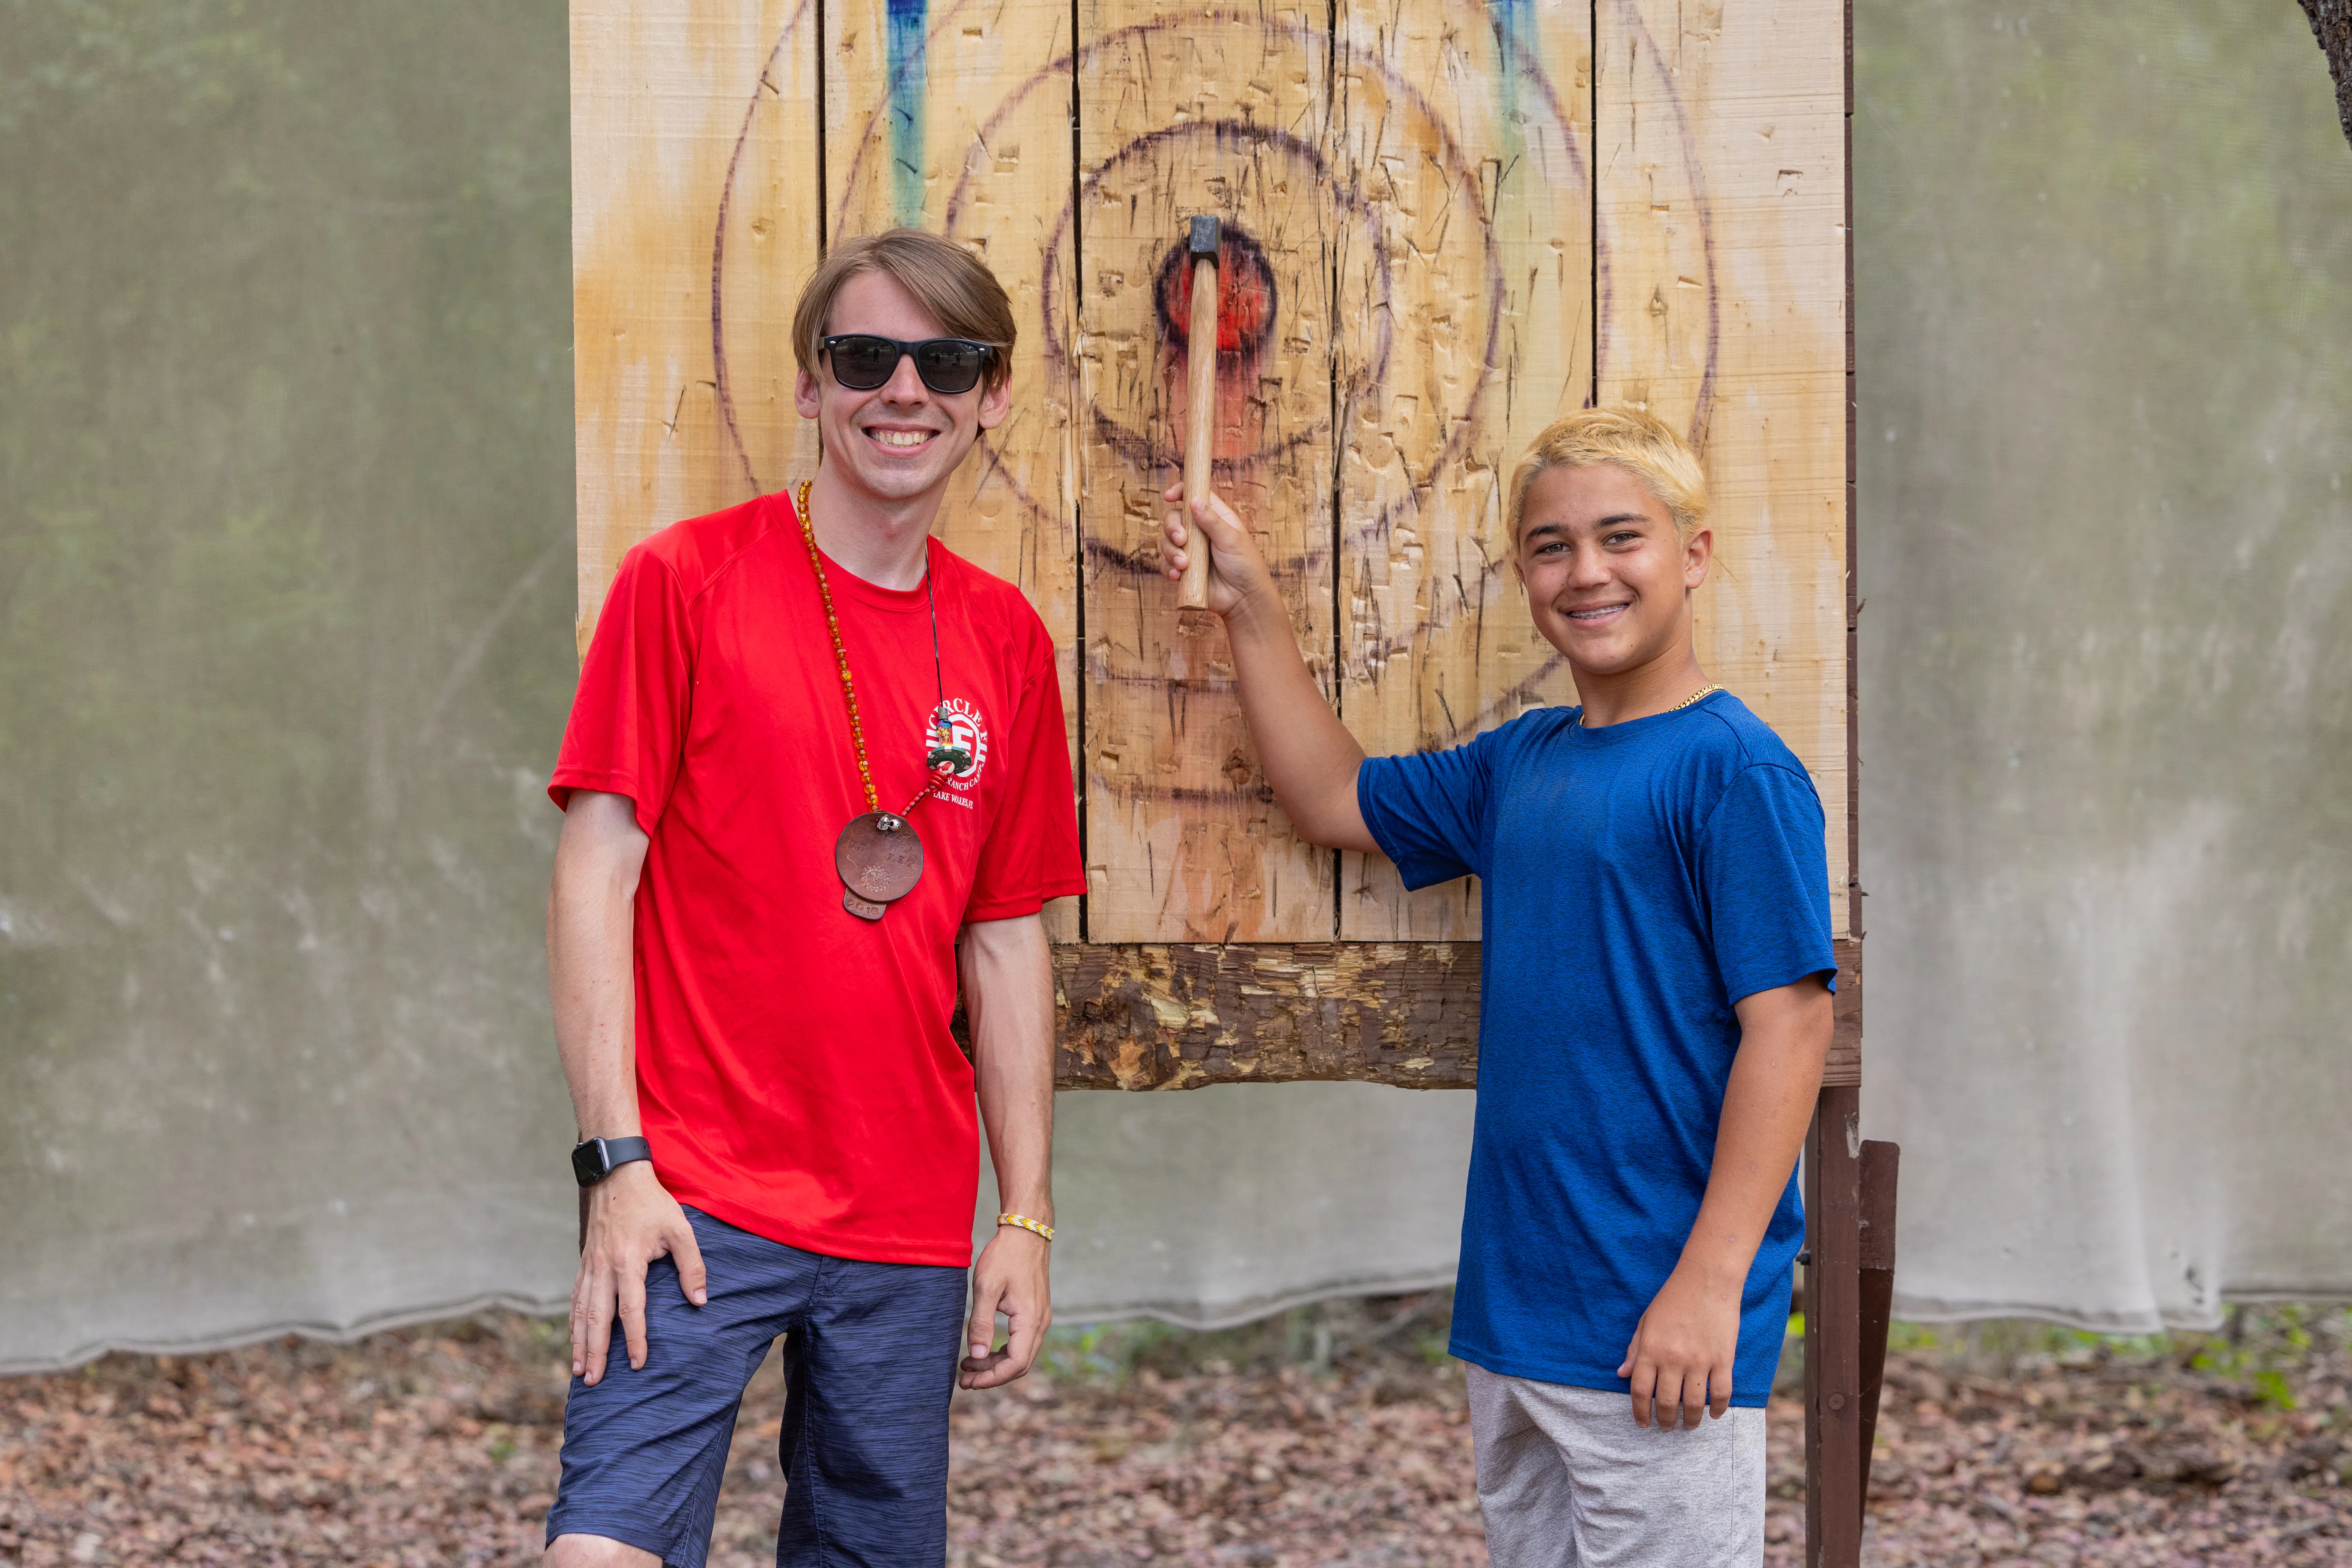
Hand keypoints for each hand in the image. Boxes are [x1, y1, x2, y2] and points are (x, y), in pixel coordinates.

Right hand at [571, 1162, 706, 1384]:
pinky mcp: (584, 1262)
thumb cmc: (653, 1204)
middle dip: (596, 1352)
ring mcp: (590, 1266)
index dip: (635, 1338)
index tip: (638, 1363)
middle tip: (593, 1381)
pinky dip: (573, 1321)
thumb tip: (700, 1301)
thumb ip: (692, 1266)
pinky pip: (575, 1298)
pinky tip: (574, 1338)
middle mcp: (603, 1268)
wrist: (617, 1177)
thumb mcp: (681, 1229)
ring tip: (580, 1370)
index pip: (631, 1309)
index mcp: (628, 1261)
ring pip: (582, 1311)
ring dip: (580, 1342)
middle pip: (597, 1318)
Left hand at [958, 1226, 1050, 1389]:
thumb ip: (981, 1323)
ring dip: (995, 1364)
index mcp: (1030, 1320)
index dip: (992, 1378)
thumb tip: (976, 1356)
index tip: (968, 1382)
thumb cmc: (1005, 1256)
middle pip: (1019, 1364)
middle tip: (964, 1379)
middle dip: (991, 1375)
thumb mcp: (987, 1287)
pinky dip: (1002, 1350)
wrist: (1026, 1231)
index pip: (1015, 1364)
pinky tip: (983, 1349)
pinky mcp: (1035, 1311)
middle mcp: (1041, 1323)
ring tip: (968, 1365)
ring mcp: (1040, 1317)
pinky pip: (1021, 1341)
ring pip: (1021, 1354)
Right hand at [1159, 481, 1275, 619]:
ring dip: (1171, 552)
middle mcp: (1199, 532)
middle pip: (1174, 519)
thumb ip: (1212, 520)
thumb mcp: (1231, 539)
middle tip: (1181, 540)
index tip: (1169, 496)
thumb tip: (1194, 500)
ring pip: (1166, 542)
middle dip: (1172, 528)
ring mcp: (1190, 551)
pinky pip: (1165, 564)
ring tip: (1184, 565)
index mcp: (1214, 518)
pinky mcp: (1183, 570)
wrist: (1243, 599)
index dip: (1181, 492)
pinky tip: (1176, 576)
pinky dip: (1167, 568)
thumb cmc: (1245, 565)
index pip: (1194, 497)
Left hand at [1616, 1263, 1740, 1426]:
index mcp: (1650, 1349)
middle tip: (1666, 1427)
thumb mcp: (1646, 1321)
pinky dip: (1718, 1408)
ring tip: (1688, 1425)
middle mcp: (1673, 1358)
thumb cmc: (1672, 1298)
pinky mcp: (1723, 1359)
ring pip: (1694, 1404)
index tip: (1642, 1423)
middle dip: (1664, 1421)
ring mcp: (1700, 1360)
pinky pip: (1721, 1393)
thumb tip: (1621, 1374)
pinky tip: (1713, 1414)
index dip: (1639, 1412)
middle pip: (1666, 1402)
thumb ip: (1634, 1349)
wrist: (1706, 1279)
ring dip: (1690, 1420)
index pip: (1639, 1391)